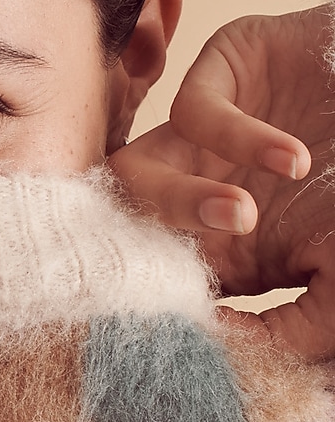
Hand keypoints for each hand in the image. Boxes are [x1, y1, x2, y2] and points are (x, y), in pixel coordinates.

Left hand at [109, 5, 334, 359]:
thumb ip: (292, 330)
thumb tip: (226, 344)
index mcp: (218, 245)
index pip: (151, 276)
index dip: (158, 300)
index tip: (186, 323)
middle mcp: (197, 191)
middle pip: (127, 226)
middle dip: (150, 252)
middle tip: (189, 273)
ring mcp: (203, 138)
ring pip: (139, 170)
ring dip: (180, 199)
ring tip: (242, 214)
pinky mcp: (221, 77)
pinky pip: (193, 110)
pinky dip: (238, 138)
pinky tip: (294, 159)